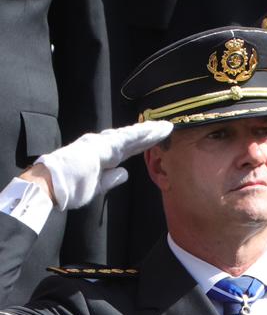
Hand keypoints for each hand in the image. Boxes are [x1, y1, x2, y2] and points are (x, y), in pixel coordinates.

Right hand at [33, 121, 172, 210]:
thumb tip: (125, 173)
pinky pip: (124, 138)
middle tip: (167, 127)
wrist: (51, 186)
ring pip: (130, 136)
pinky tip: (151, 129)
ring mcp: (101, 144)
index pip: (127, 150)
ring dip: (148, 130)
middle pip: (131, 140)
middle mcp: (101, 147)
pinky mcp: (101, 145)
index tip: (157, 140)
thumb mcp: (97, 186)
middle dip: (150, 134)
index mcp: (101, 157)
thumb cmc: (69, 188)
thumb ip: (111, 179)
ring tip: (165, 126)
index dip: (143, 145)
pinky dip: (139, 133)